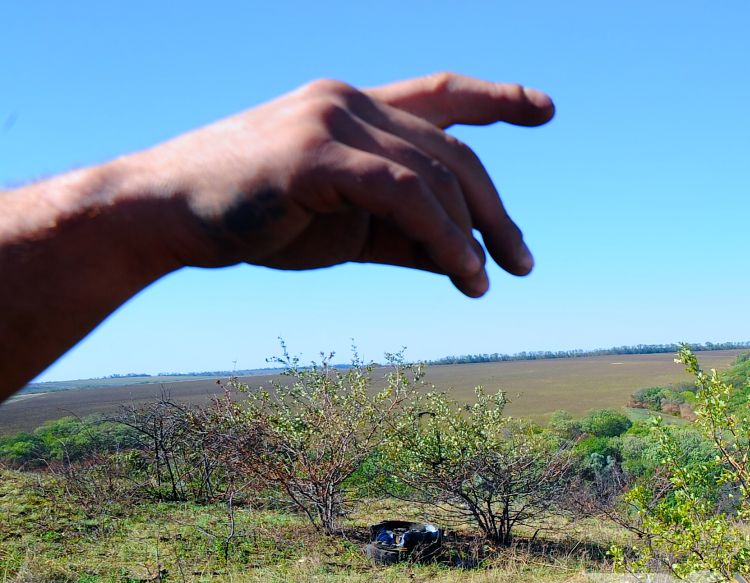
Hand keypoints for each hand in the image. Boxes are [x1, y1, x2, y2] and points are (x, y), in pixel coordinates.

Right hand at [122, 73, 554, 296]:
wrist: (166, 214)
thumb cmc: (256, 218)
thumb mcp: (348, 228)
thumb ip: (407, 236)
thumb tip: (468, 263)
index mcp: (355, 108)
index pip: (439, 93)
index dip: (495, 99)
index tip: (544, 110)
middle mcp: (348, 101)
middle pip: (451, 154)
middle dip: (494, 212)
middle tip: (521, 263)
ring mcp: (332, 119)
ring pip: (433, 176)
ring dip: (470, 235)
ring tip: (484, 283)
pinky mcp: (317, 153)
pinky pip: (405, 194)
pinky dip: (442, 236)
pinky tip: (462, 273)